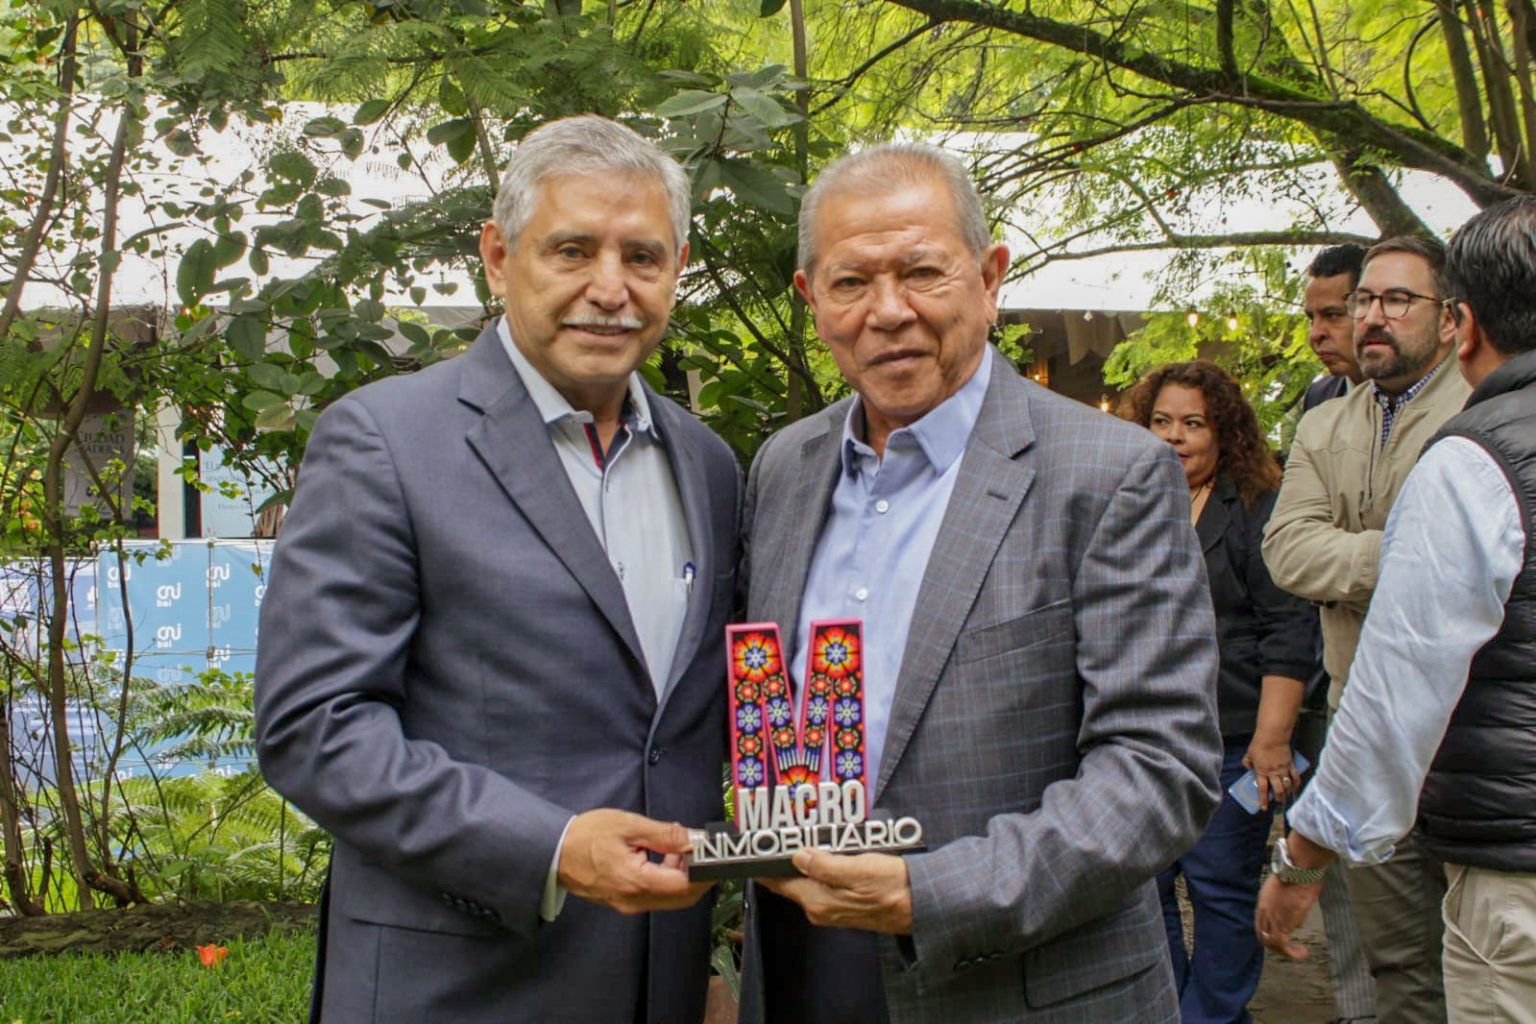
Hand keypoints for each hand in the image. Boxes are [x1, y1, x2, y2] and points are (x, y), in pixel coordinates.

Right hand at [557, 809, 711, 913]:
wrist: (554, 852)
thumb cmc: (587, 835)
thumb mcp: (628, 826)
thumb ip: (665, 834)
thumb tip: (695, 839)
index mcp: (636, 881)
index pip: (685, 885)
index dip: (704, 870)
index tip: (712, 851)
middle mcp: (635, 901)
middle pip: (682, 897)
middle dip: (698, 875)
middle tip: (699, 849)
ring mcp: (629, 905)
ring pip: (671, 899)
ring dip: (683, 877)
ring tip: (676, 847)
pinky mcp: (625, 903)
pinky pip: (656, 897)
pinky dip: (668, 880)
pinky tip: (662, 857)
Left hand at [759, 849, 911, 933]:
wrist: (922, 904)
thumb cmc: (893, 886)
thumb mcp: (858, 869)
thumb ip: (825, 865)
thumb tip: (798, 856)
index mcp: (818, 901)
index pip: (780, 882)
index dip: (765, 866)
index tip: (753, 849)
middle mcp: (821, 909)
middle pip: (791, 882)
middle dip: (783, 860)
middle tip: (775, 835)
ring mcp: (833, 910)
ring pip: (807, 882)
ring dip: (802, 862)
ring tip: (796, 838)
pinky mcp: (846, 906)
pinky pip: (823, 885)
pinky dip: (818, 869)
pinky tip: (823, 853)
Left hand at [1243, 734, 1300, 810]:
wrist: (1272, 736)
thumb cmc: (1259, 745)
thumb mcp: (1249, 754)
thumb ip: (1247, 763)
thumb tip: (1248, 768)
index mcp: (1262, 772)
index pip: (1262, 789)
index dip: (1263, 800)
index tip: (1264, 808)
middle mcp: (1273, 773)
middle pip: (1278, 790)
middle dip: (1279, 799)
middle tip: (1279, 803)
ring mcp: (1283, 769)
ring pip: (1287, 785)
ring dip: (1288, 793)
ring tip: (1287, 797)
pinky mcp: (1290, 764)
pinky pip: (1295, 776)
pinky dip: (1296, 783)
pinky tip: (1296, 788)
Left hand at [1255, 873, 1320, 959]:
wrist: (1299, 869)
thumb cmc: (1299, 872)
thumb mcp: (1288, 886)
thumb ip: (1289, 899)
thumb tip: (1298, 912)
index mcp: (1264, 899)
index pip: (1261, 922)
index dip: (1269, 932)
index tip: (1282, 936)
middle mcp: (1264, 910)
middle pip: (1263, 934)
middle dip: (1274, 945)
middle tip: (1288, 949)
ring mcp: (1271, 917)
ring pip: (1271, 942)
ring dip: (1284, 951)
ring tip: (1299, 953)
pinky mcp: (1282, 923)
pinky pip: (1282, 944)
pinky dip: (1292, 953)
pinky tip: (1303, 953)